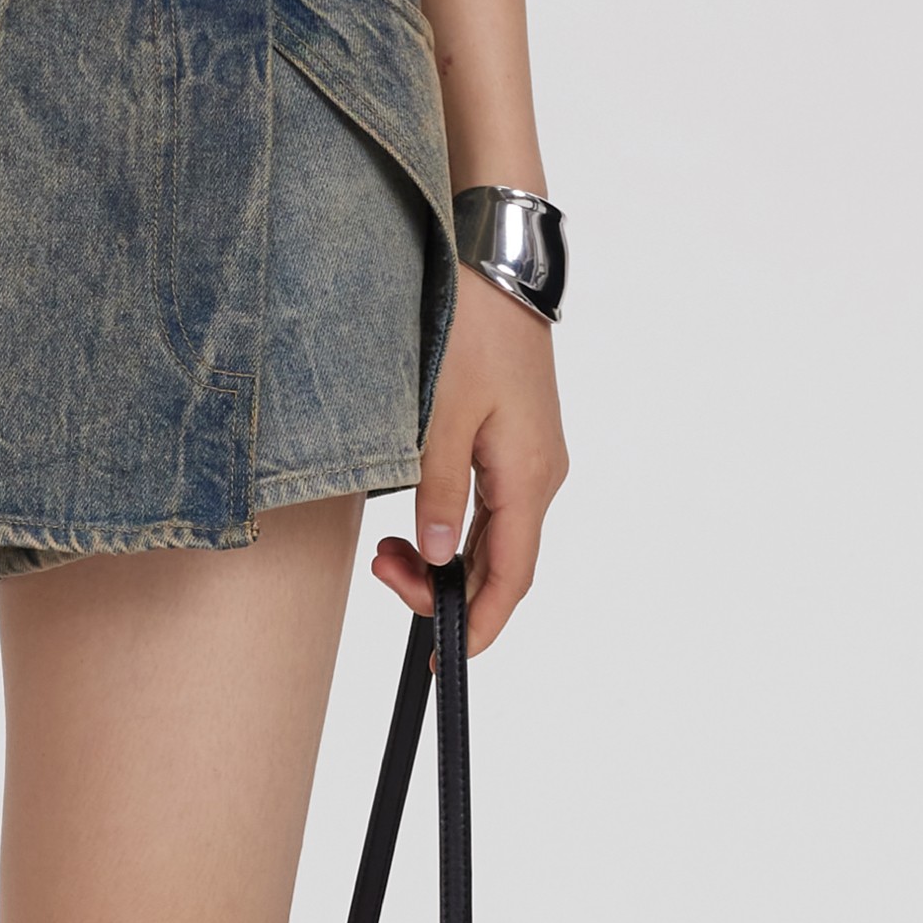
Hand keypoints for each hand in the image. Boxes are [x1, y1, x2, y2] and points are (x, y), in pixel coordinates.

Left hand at [373, 287, 565, 647]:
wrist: (500, 266)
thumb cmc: (476, 327)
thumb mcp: (443, 413)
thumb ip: (438, 490)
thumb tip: (441, 556)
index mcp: (528, 476)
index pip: (510, 577)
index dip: (477, 625)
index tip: (443, 656)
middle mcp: (539, 475)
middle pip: (500, 565)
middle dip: (443, 589)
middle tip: (383, 574)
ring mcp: (530, 459)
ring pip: (494, 538)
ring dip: (445, 559)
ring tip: (387, 552)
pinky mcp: (516, 442)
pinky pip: (492, 508)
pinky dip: (456, 530)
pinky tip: (419, 524)